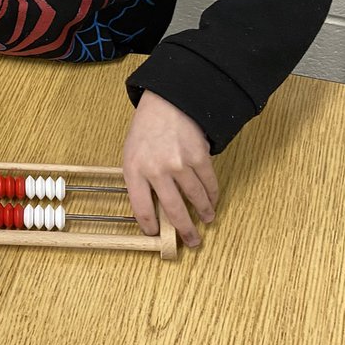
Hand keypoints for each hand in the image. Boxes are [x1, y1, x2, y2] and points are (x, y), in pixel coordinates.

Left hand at [122, 90, 217, 248]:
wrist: (166, 103)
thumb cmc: (146, 130)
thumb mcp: (132, 155)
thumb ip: (139, 181)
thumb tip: (153, 210)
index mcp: (134, 170)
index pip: (141, 208)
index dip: (149, 226)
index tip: (156, 234)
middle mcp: (156, 169)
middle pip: (173, 210)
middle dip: (185, 230)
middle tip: (192, 241)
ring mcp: (179, 163)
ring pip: (195, 198)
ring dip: (204, 212)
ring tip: (207, 219)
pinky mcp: (198, 156)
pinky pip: (208, 183)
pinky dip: (212, 195)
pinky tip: (212, 201)